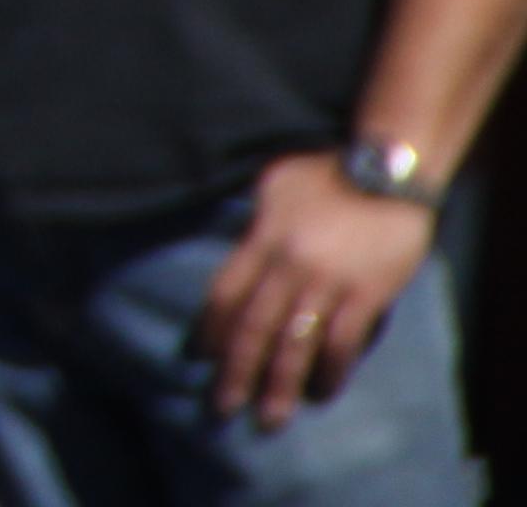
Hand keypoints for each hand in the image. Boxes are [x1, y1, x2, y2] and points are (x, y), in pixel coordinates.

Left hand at [201, 152, 435, 426]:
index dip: (211, 328)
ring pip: (296, 342)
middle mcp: (289, 265)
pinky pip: (343, 342)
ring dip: (280, 382)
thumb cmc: (325, 172)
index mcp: (262, 239)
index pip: (226, 292)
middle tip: (222, 406)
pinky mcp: (367, 294)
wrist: (388, 173)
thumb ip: (252, 222)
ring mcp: (329, 283)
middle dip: (237, 370)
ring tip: (269, 416)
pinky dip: (331, 370)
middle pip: (254, 327)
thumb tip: (234, 247)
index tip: (200, 356)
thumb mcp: (272, 186)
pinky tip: (322, 391)